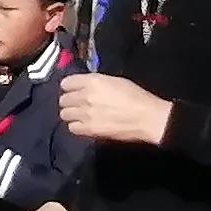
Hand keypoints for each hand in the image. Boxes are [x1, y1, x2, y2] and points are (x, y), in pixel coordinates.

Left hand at [51, 72, 170, 148]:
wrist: (146, 117)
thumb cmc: (136, 97)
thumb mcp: (115, 81)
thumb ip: (96, 83)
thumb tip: (86, 86)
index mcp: (93, 81)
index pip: (66, 83)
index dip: (69, 87)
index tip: (72, 90)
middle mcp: (85, 96)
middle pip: (63, 99)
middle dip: (69, 101)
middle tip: (76, 104)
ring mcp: (85, 114)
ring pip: (65, 114)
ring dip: (71, 114)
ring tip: (79, 115)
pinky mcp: (89, 129)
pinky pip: (72, 128)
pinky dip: (76, 126)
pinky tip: (84, 125)